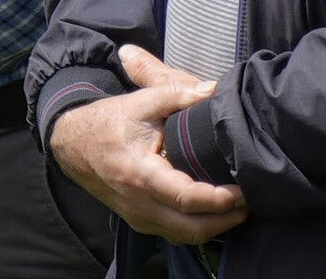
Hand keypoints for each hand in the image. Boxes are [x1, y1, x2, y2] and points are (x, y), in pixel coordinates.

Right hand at [47, 49, 245, 246]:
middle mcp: (140, 204)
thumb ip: (178, 93)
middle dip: (225, 220)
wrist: (73, 145)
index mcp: (141, 174)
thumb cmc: (108, 122)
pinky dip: (198, 228)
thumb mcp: (141, 102)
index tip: (242, 191)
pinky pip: (174, 234)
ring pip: (184, 236)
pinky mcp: (140, 221)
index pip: (185, 198)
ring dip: (215, 227)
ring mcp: (139, 217)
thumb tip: (214, 89)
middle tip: (251, 202)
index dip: (217, 199)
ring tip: (240, 209)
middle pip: (190, 228)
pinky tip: (217, 213)